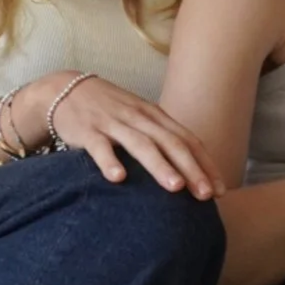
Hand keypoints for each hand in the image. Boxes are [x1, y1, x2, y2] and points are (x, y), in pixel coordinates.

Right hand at [44, 74, 224, 198]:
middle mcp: (138, 117)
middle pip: (170, 143)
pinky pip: (99, 147)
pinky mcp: (87, 131)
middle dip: (191, 168)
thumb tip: (190, 168)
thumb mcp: (138, 117)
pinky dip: (109, 161)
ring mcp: (113, 123)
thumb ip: (160, 137)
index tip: (219, 190)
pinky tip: (118, 178)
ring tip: (175, 187)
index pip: (186, 139)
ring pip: (140, 144)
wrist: (64, 89)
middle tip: (207, 195)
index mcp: (153, 115)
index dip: (204, 163)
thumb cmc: (108, 109)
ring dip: (159, 166)